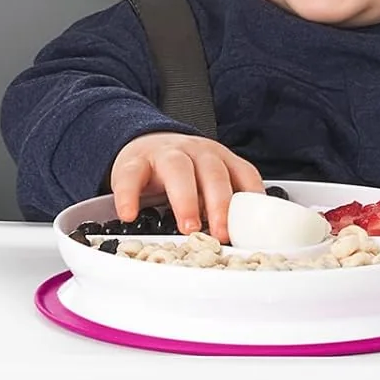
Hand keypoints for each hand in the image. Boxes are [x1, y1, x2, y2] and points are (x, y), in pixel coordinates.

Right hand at [110, 132, 264, 241]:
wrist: (144, 142)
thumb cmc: (182, 171)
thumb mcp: (208, 181)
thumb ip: (224, 202)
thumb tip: (240, 237)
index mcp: (220, 158)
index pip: (242, 174)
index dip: (249, 200)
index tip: (249, 226)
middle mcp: (196, 152)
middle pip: (213, 172)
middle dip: (220, 204)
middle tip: (220, 233)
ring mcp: (165, 154)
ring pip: (178, 170)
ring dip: (185, 200)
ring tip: (188, 227)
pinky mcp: (134, 162)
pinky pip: (132, 177)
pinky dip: (129, 196)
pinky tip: (130, 215)